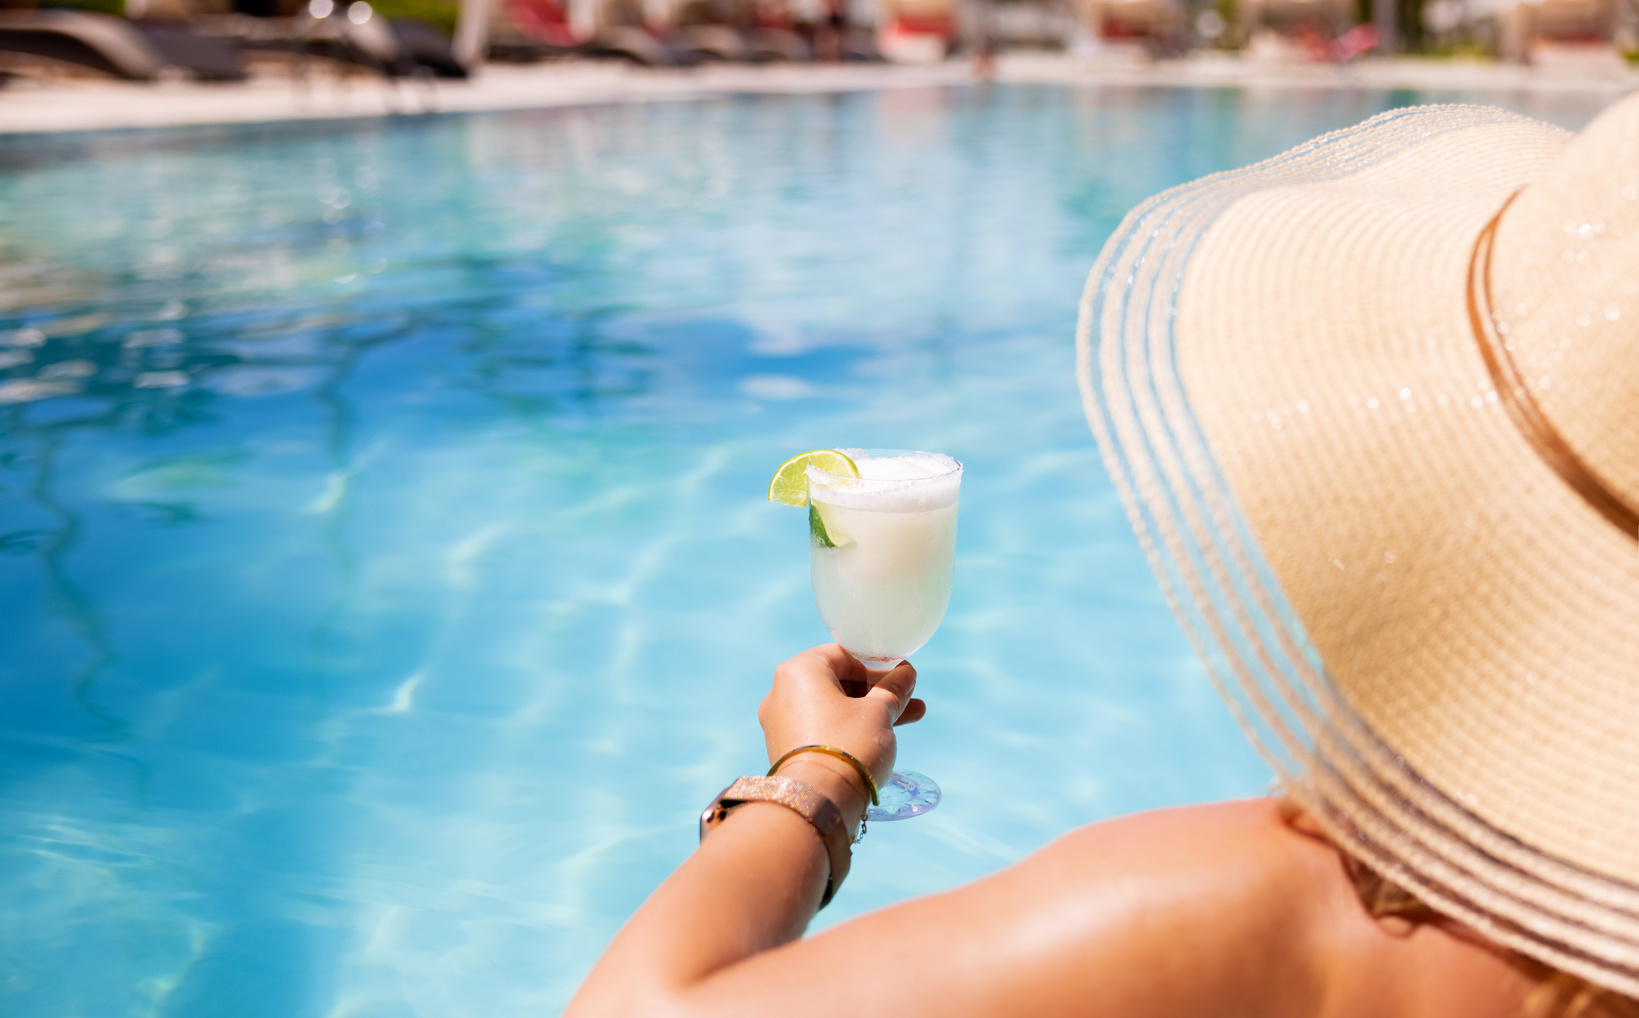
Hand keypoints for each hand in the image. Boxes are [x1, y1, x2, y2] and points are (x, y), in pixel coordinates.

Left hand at [757, 645, 925, 811]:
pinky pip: (821, 727)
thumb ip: (893, 689)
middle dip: (876, 691)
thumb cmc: (849, 745)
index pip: (844, 655)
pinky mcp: (785, 748)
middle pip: (838, 681)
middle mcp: (782, 691)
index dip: (877, 665)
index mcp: (800, 670)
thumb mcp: (879, 712)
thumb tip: (906, 674)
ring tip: (908, 717)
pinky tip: (879, 736)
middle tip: (907, 697)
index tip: (902, 677)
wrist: (819, 801)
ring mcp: (780, 722)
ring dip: (868, 710)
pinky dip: (847, 728)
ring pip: (832, 707)